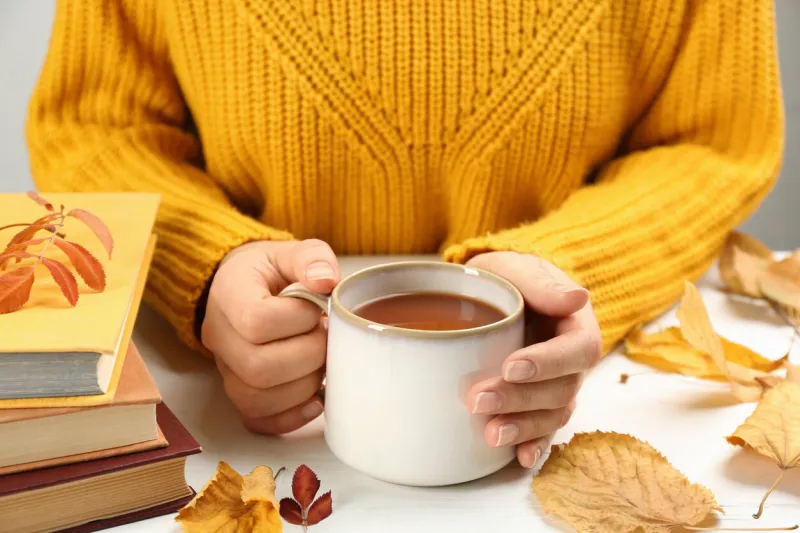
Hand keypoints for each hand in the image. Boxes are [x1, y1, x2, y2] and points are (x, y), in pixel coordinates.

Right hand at [200, 239, 339, 433]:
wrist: (244, 288)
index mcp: (228, 295)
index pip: (256, 320)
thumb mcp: (287, 252)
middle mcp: (218, 337)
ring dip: (303, 386)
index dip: (297, 319)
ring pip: (256, 399)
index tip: (317, 309)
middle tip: (327, 339)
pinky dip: (291, 417)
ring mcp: (225, 369)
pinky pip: (257, 420)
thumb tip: (327, 280)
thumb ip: (310, 258)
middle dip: (308, 356)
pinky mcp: (239, 392)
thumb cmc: (270, 272)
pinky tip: (316, 399)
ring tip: (322, 362)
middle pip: (258, 367)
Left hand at [465, 252, 601, 467]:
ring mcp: (556, 385)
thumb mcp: (519, 268)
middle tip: (478, 399)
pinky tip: (519, 458)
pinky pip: (543, 430)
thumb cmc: (508, 276)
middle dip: (521, 399)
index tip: (511, 367)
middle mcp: (572, 361)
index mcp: (576, 325)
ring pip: (553, 414)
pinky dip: (533, 445)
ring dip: (524, 427)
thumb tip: (577, 297)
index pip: (577, 349)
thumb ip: (541, 283)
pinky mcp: (536, 403)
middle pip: (562, 389)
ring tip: (490, 433)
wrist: (494, 292)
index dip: (549, 363)